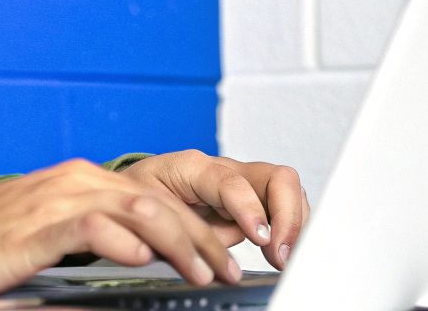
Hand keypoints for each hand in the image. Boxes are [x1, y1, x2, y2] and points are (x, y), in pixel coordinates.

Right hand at [0, 158, 241, 295]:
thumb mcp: (45, 237)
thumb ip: (91, 238)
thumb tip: (142, 258)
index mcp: (80, 182)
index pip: (158, 201)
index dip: (200, 229)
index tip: (227, 260)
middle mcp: (74, 182)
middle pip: (160, 204)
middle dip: (205, 240)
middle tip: (232, 272)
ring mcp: (55, 200)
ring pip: (139, 211)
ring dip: (182, 245)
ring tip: (204, 274)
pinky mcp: (35, 226)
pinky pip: (92, 226)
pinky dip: (125, 242)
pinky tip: (145, 262)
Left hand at [118, 150, 307, 270]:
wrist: (135, 193)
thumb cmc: (138, 198)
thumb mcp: (147, 211)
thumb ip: (180, 230)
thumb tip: (212, 260)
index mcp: (193, 168)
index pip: (232, 182)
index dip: (250, 209)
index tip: (260, 239)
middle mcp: (225, 170)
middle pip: (276, 178)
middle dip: (288, 216)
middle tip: (279, 255)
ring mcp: (242, 183)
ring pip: (287, 191)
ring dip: (293, 225)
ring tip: (283, 258)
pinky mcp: (250, 201)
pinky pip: (282, 208)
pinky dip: (289, 229)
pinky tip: (281, 253)